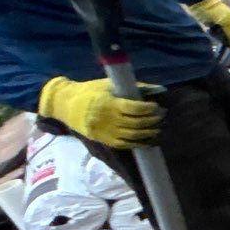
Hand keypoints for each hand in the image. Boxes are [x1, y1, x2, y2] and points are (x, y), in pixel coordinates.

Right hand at [40, 77, 162, 148]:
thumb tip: (160, 89)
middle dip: (153, 120)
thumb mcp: (110, 85)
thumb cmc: (90, 91)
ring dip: (149, 132)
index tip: (157, 106)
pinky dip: (140, 143)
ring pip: (133, 135)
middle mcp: (107, 120)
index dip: (149, 108)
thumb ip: (135, 88)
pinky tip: (150, 140)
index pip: (134, 108)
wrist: (66, 105)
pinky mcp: (104, 140)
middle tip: (163, 115)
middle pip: (136, 123)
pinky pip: (125, 144)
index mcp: (108, 104)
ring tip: (160, 127)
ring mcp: (106, 132)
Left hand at [188, 0, 229, 65]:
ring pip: (229, 46)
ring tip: (224, 64)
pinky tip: (216, 57)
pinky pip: (221, 43)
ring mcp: (226, 30)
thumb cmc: (218, 14)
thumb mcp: (227, 25)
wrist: (204, 4)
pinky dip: (220, 50)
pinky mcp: (217, 31)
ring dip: (227, 55)